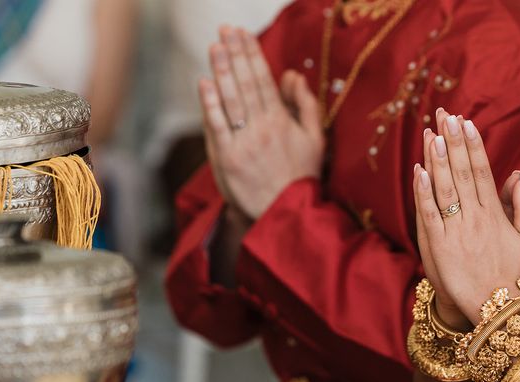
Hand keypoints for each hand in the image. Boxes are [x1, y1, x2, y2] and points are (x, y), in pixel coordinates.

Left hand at [199, 26, 323, 218]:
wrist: (285, 213)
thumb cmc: (301, 176)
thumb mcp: (315, 140)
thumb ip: (305, 105)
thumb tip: (292, 75)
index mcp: (283, 121)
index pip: (265, 80)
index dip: (252, 54)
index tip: (243, 33)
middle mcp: (263, 128)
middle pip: (246, 84)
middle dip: (235, 54)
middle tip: (225, 31)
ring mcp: (244, 142)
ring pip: (231, 100)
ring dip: (221, 71)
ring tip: (214, 47)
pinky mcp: (228, 158)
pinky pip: (217, 126)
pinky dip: (209, 103)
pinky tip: (204, 83)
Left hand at [414, 110, 519, 323]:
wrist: (494, 309)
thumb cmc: (511, 274)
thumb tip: (518, 174)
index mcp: (494, 214)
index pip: (482, 171)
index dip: (473, 146)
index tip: (466, 123)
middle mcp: (475, 218)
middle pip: (462, 173)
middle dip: (453, 142)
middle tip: (446, 115)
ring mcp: (455, 231)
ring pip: (445, 188)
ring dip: (438, 159)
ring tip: (433, 133)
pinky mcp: (438, 246)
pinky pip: (430, 214)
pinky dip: (424, 192)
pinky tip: (419, 171)